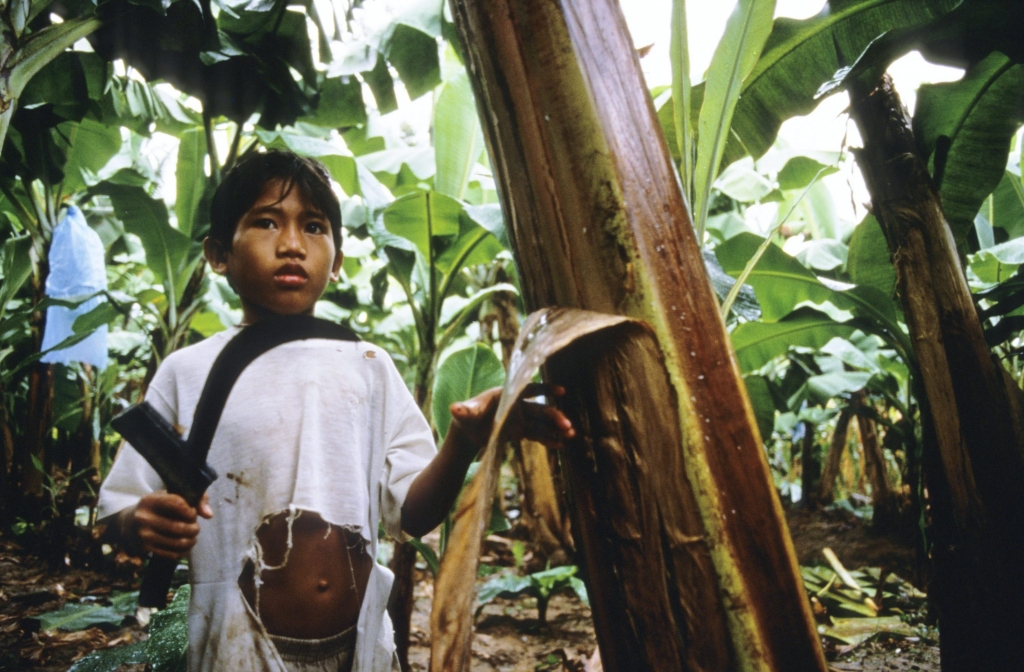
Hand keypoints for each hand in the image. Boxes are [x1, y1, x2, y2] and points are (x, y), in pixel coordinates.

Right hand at [124, 492, 212, 559]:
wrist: (128, 524)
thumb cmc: (157, 508)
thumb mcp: (169, 496)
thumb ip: (196, 498)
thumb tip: (209, 515)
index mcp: (150, 500)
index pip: (178, 504)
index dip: (191, 510)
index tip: (193, 513)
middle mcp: (144, 518)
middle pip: (180, 527)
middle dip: (194, 528)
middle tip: (195, 527)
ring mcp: (143, 535)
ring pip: (178, 542)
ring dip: (191, 540)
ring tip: (193, 537)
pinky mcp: (144, 549)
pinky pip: (171, 554)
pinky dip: (184, 551)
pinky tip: (186, 546)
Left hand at [449, 383, 574, 454]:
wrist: (467, 431)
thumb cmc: (466, 416)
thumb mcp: (464, 413)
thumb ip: (463, 410)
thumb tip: (455, 408)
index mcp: (507, 395)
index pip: (528, 389)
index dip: (545, 390)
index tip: (561, 390)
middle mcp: (517, 406)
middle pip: (540, 409)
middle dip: (554, 416)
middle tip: (567, 425)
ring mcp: (520, 419)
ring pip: (542, 423)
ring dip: (555, 428)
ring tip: (571, 435)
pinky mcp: (520, 432)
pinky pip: (537, 435)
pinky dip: (548, 439)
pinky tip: (561, 444)